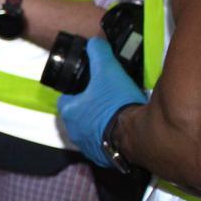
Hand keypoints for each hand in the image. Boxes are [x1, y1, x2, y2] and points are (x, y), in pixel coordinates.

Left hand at [57, 38, 145, 167]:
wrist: (135, 134)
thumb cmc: (116, 102)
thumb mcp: (107, 70)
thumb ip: (98, 53)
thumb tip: (94, 43)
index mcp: (69, 112)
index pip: (66, 98)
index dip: (77, 90)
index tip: (90, 86)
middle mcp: (74, 132)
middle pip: (78, 116)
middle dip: (90, 108)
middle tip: (107, 99)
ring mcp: (87, 147)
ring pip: (90, 132)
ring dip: (100, 124)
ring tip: (117, 114)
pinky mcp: (102, 158)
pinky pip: (103, 145)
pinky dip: (110, 138)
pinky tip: (122, 130)